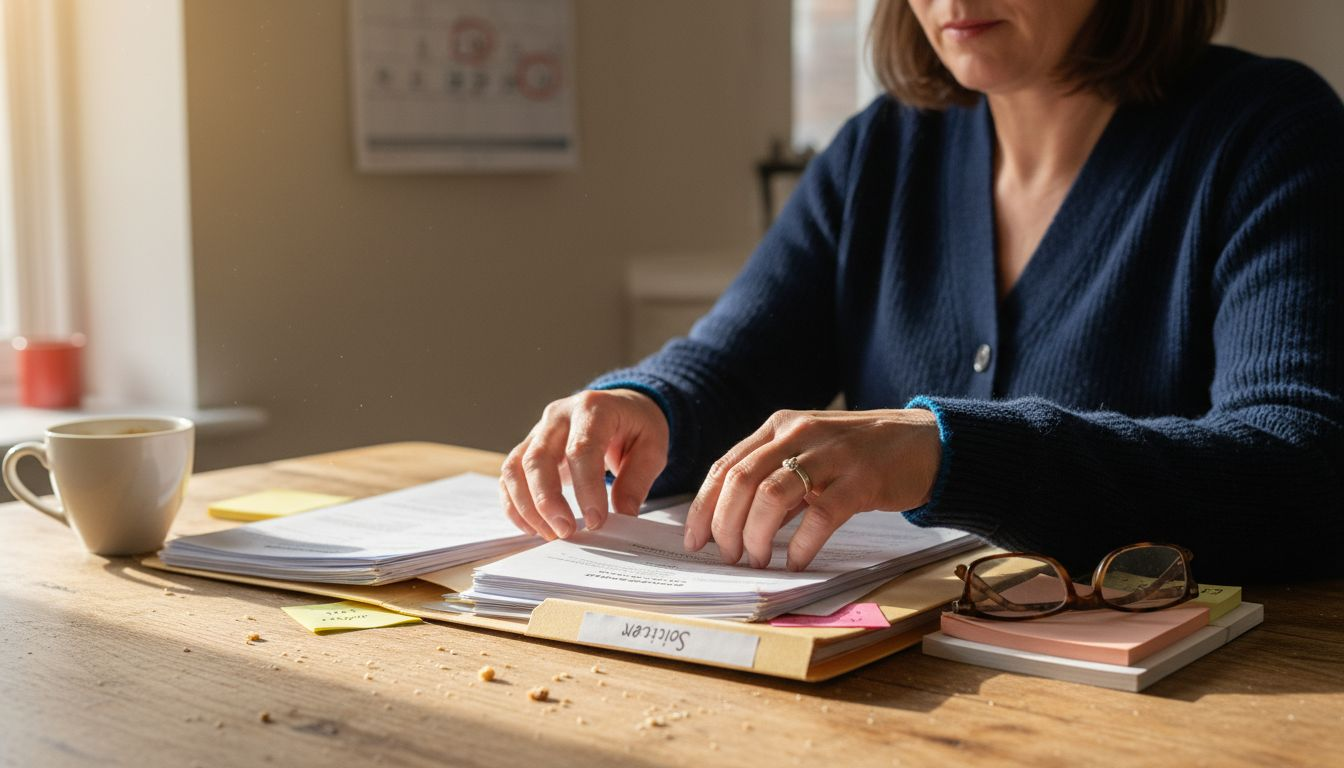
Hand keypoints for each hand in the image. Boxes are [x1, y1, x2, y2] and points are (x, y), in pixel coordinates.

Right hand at [501, 389, 668, 539]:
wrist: (621, 407)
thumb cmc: (636, 425)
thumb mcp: (652, 447)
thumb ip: (637, 480)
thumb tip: (623, 515)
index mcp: (593, 408)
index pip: (581, 449)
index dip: (586, 488)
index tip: (596, 521)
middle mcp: (558, 416)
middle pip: (538, 458)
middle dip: (547, 501)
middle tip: (566, 532)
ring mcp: (538, 430)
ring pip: (515, 468)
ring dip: (527, 507)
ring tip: (549, 533)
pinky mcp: (528, 447)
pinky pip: (509, 477)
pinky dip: (514, 505)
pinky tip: (533, 527)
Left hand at [683, 409, 940, 570]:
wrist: (926, 443)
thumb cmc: (861, 454)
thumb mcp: (810, 453)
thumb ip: (775, 478)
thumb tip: (733, 522)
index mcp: (780, 426)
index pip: (726, 466)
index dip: (703, 507)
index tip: (694, 540)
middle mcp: (800, 433)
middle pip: (741, 480)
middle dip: (725, 525)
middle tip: (728, 555)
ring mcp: (831, 454)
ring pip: (771, 495)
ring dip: (756, 535)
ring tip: (758, 560)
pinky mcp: (861, 480)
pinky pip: (819, 516)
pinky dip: (800, 544)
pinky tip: (795, 561)